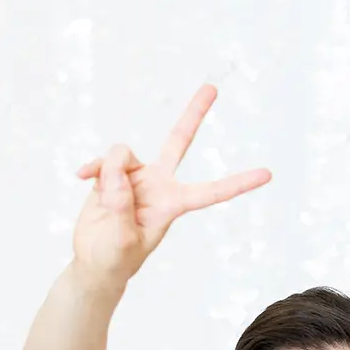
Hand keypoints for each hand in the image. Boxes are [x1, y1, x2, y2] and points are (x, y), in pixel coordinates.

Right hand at [70, 85, 269, 285]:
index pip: (211, 193)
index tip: (268, 174)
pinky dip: (92, 168)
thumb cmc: (114, 259)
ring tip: (101, 197)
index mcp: (173, 205)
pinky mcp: (113, 174)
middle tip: (212, 87)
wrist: (94, 261)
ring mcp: (136, 177)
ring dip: (108, 170)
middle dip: (193, 114)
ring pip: (123, 153)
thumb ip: (120, 204)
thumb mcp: (121, 241)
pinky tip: (82, 177)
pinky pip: (104, 160)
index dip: (238, 183)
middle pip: (178, 142)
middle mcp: (159, 185)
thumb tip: (116, 169)